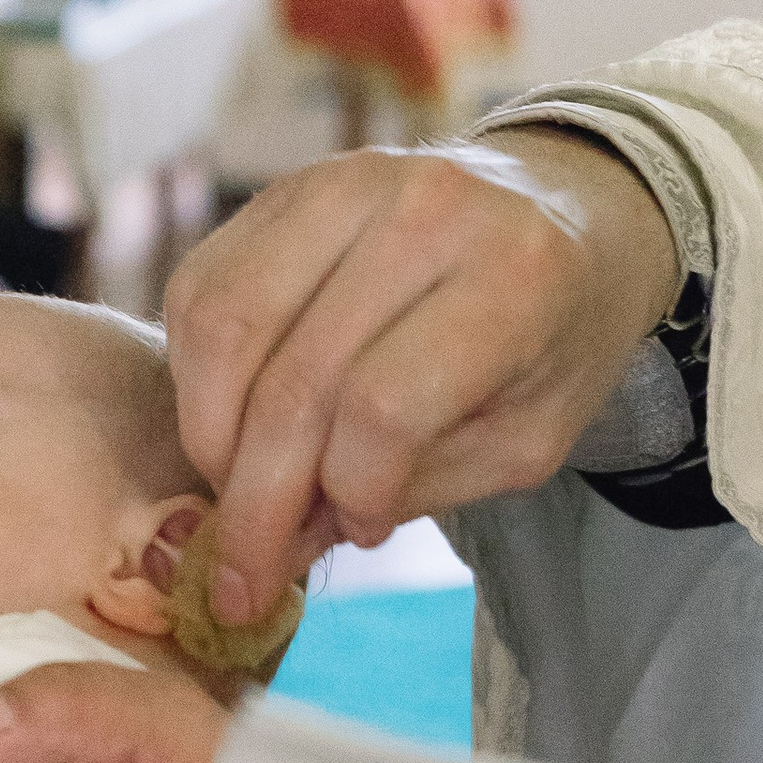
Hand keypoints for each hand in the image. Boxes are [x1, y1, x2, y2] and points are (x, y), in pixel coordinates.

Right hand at [163, 131, 682, 623]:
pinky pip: (202, 287)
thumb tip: (282, 541)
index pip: (384, 407)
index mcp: (513, 278)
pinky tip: (232, 419)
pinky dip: (196, 374)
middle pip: (294, 380)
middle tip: (235, 579)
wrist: (565, 218)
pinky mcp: (287, 186)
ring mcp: (343, 183)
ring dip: (210, 434)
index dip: (352, 489)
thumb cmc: (550, 344)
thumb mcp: (522, 440)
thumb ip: (411, 491)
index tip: (359, 532)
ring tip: (236, 489)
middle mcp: (424, 211)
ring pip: (224, 326)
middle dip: (253, 500)